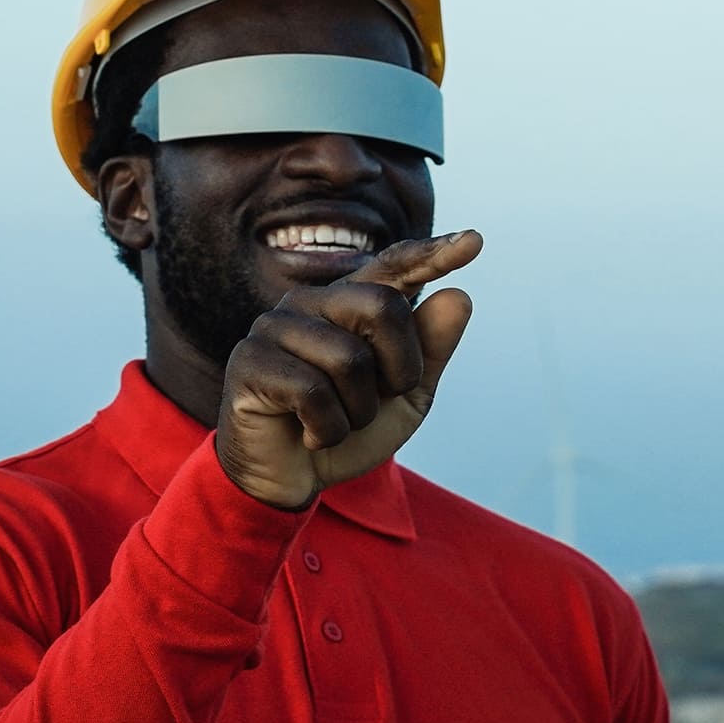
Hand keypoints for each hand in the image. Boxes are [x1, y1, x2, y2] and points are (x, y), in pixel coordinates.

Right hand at [215, 230, 481, 507]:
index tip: (474, 242)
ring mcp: (274, 326)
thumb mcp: (404, 397)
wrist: (293, 480)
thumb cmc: (348, 428)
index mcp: (350, 302)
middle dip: (400, 368)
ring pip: (349, 358)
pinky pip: (312, 392)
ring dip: (358, 411)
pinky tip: (310, 435)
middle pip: (382, 307)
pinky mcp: (250, 361)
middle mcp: (311, 301)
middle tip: (377, 401)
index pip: (394, 267)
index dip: (431, 254)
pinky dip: (328, 429)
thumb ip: (431, 349)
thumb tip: (460, 296)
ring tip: (336, 422)